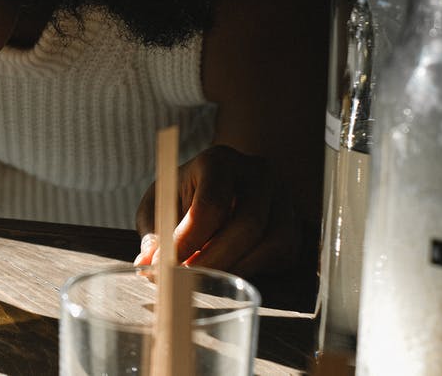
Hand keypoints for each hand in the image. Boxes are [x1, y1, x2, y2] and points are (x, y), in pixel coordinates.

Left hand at [134, 145, 300, 277]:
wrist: (220, 183)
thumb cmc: (183, 196)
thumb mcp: (159, 204)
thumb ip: (154, 233)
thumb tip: (148, 265)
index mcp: (218, 161)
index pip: (211, 204)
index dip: (190, 240)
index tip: (168, 265)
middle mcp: (257, 173)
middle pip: (248, 224)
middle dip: (215, 260)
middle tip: (187, 281)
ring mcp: (282, 196)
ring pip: (272, 243)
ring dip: (236, 268)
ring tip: (206, 277)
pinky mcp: (293, 222)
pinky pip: (283, 254)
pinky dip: (255, 269)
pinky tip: (230, 269)